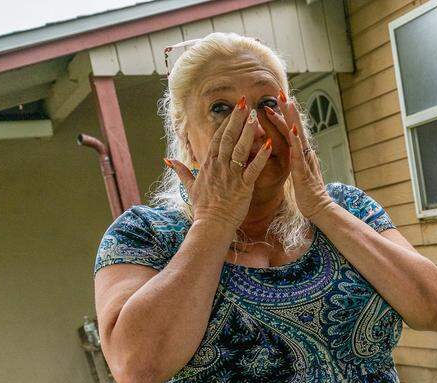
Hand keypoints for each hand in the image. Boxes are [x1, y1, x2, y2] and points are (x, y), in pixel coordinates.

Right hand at [164, 96, 271, 230]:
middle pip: (228, 137)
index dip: (226, 122)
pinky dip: (261, 156)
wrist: (210, 225)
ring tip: (256, 116)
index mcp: (208, 164)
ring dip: (248, 131)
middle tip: (245, 102)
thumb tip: (167, 160)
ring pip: (239, 148)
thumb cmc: (203, 208)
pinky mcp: (243, 186)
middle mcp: (219, 166)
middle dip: (237, 119)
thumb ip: (181, 171)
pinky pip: (253, 168)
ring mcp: (230, 175)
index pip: (217, 138)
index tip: (234, 109)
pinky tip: (269, 144)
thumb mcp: (190, 187)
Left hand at [259, 90, 335, 221]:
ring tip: (286, 103)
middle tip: (280, 92)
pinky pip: (298, 153)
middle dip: (287, 109)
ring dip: (291, 118)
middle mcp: (304, 153)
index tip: (275, 101)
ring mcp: (304, 160)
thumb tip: (288, 151)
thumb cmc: (307, 192)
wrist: (318, 207)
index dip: (283, 115)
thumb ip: (293, 159)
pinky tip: (291, 129)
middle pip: (294, 127)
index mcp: (300, 153)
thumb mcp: (297, 172)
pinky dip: (295, 140)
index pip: (290, 130)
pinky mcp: (303, 170)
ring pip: (297, 135)